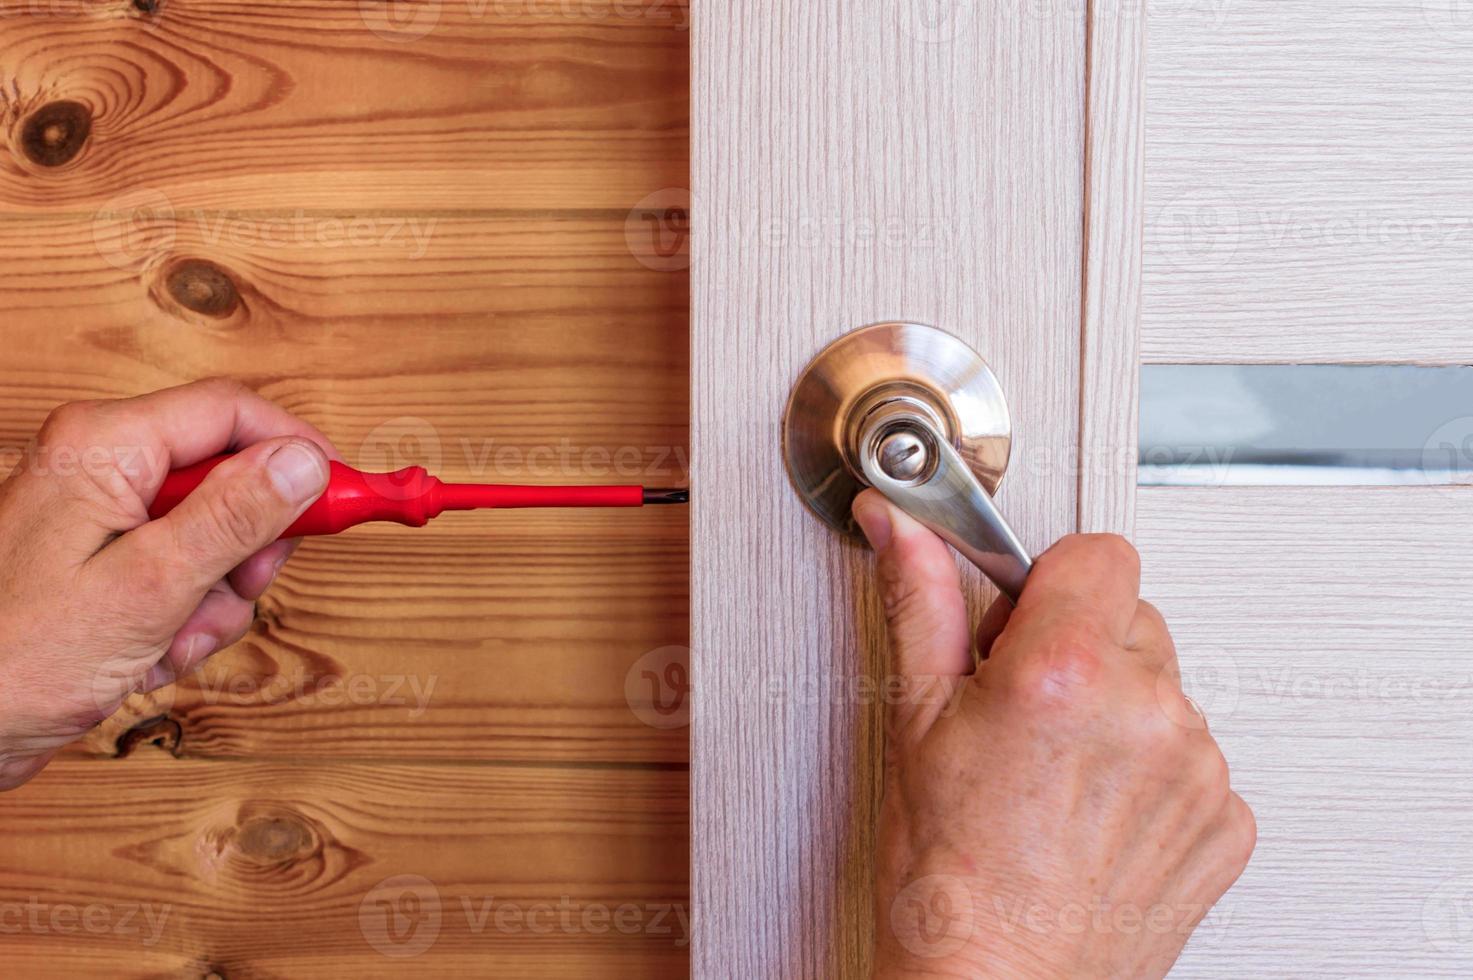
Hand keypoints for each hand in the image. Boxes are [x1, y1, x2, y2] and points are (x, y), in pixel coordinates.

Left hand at [0, 379, 338, 789]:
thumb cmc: (11, 661)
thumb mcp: (149, 587)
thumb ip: (234, 516)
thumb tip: (304, 461)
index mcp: (105, 447)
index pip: (233, 412)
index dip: (297, 452)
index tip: (347, 497)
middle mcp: (101, 468)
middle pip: (231, 477)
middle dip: (248, 547)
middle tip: (240, 588)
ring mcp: (100, 518)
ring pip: (214, 537)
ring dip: (213, 600)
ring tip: (167, 641)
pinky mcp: (102, 566)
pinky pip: (181, 576)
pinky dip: (182, 622)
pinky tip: (145, 657)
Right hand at [852, 490, 1254, 978]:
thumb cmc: (949, 875)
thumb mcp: (917, 719)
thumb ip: (922, 602)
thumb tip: (901, 529)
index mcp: (1065, 671)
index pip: (1099, 552)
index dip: (1052, 580)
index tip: (1025, 617)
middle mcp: (1147, 711)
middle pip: (1133, 616)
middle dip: (1080, 644)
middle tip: (1025, 707)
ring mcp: (1198, 768)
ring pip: (1166, 686)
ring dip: (1120, 707)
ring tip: (1055, 771)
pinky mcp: (1226, 819)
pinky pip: (1195, 754)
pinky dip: (1152, 769)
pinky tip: (1093, 808)